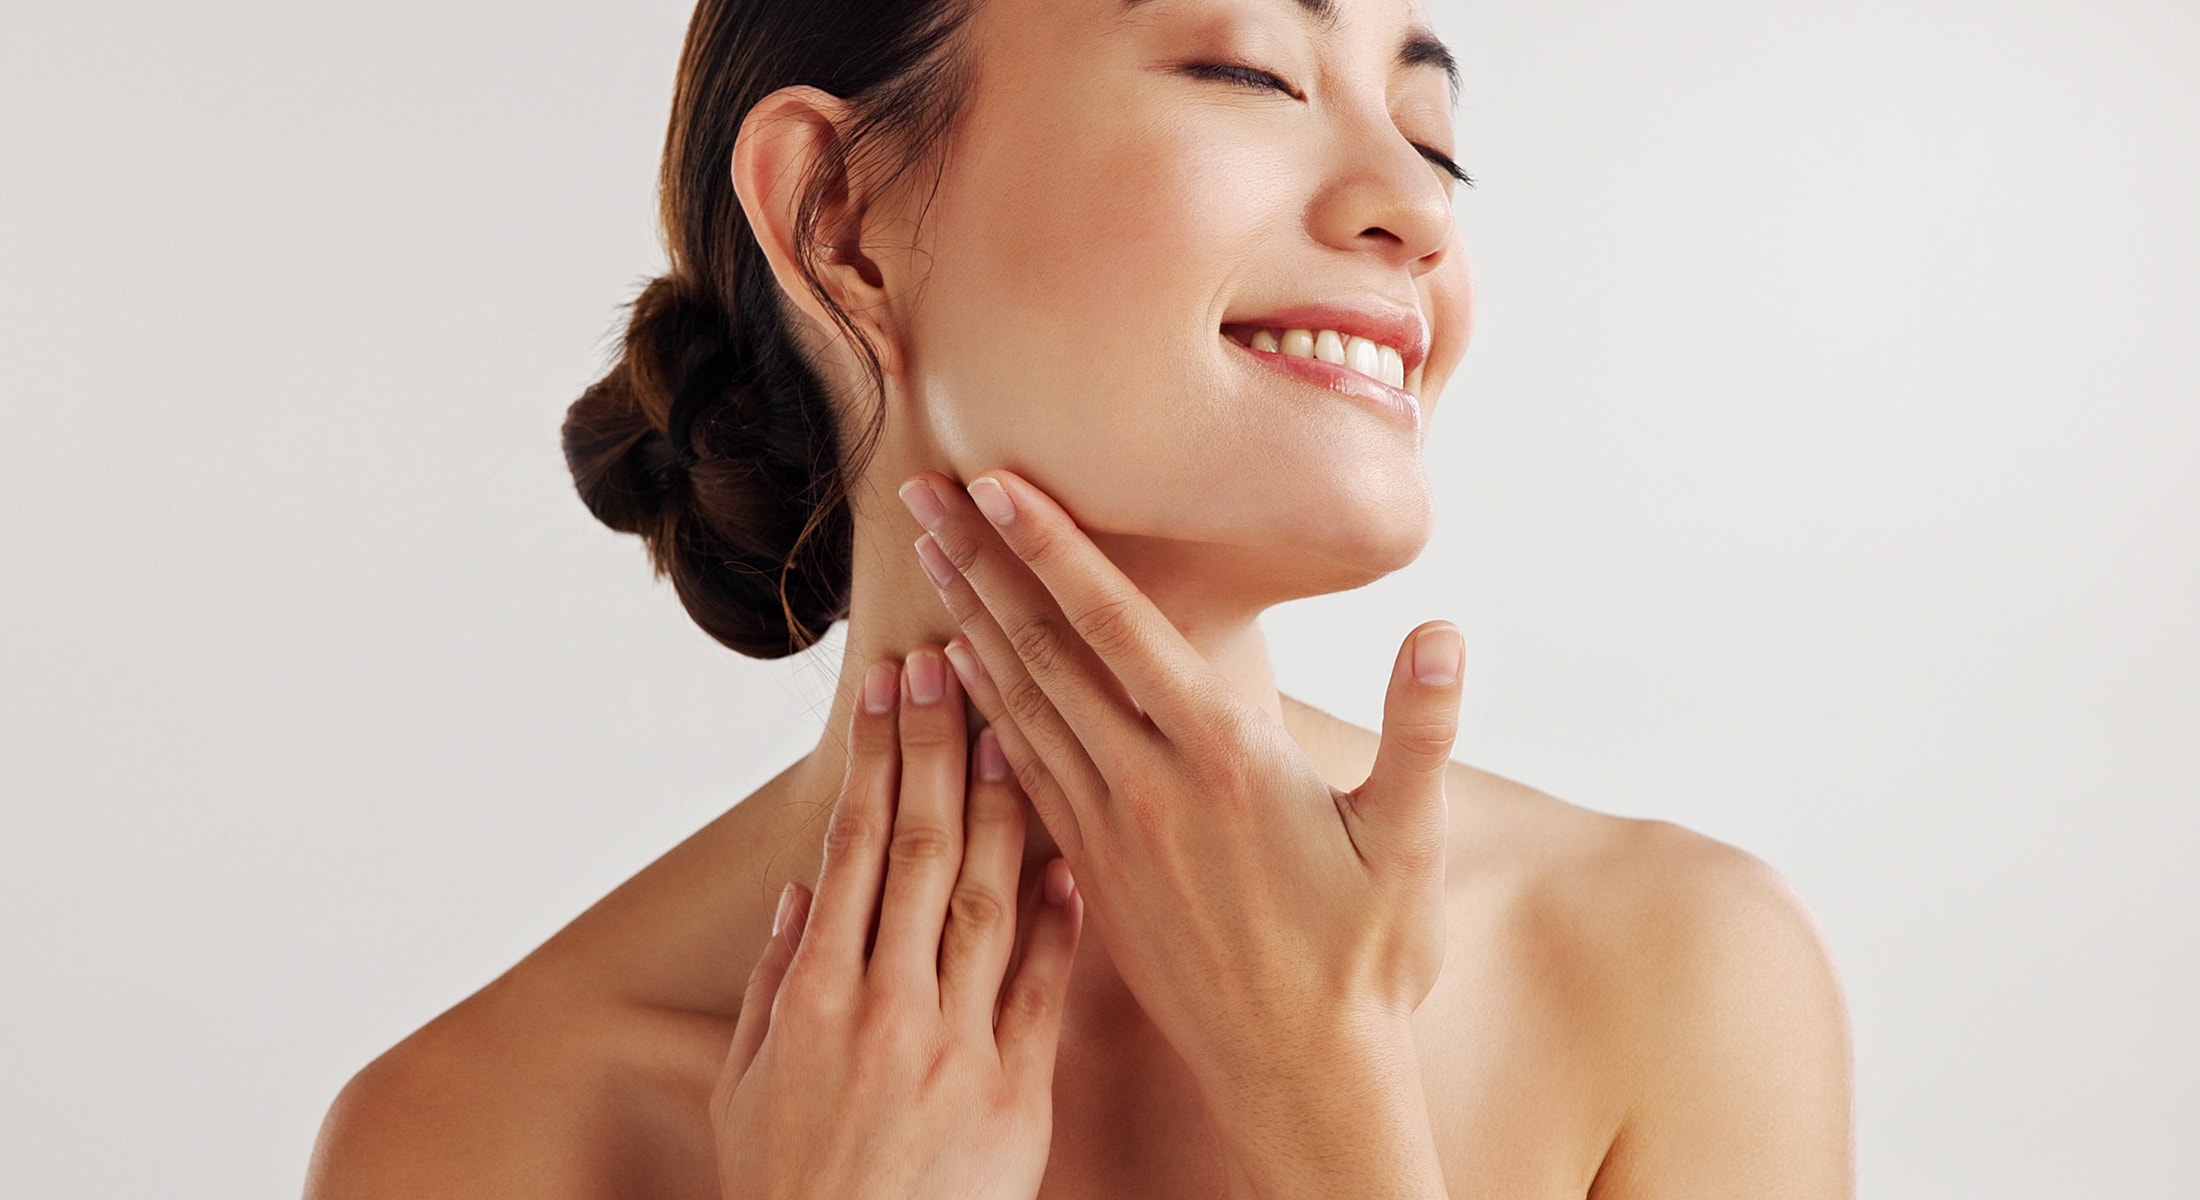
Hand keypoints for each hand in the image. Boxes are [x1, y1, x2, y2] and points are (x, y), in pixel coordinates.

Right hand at [711, 650, 1084, 1199]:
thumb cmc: (792, 1189)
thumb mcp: (747, 1086)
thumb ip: (777, 980)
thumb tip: (805, 890)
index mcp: (817, 994)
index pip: (854, 845)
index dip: (875, 759)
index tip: (888, 689)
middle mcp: (888, 1004)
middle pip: (923, 848)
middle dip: (938, 748)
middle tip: (950, 667)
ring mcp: (958, 1045)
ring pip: (989, 897)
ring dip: (1004, 805)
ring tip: (1014, 724)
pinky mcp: (1017, 1092)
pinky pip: (1045, 987)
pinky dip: (1060, 917)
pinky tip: (1072, 853)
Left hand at [896, 470, 1465, 1107]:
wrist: (1299, 1073)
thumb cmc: (1366, 955)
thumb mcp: (1413, 841)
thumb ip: (1424, 730)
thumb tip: (1444, 633)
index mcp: (1222, 757)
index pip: (1118, 629)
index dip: (1053, 548)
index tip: (996, 484)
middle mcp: (1149, 783)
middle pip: (1046, 652)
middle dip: (982, 565)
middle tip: (923, 493)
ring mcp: (1111, 829)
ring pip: (1021, 707)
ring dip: (970, 626)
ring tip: (927, 560)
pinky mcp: (1093, 871)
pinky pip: (1023, 774)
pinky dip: (982, 714)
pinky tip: (954, 676)